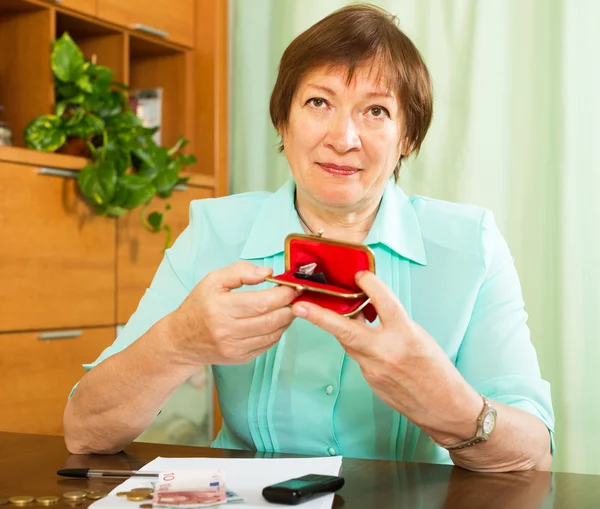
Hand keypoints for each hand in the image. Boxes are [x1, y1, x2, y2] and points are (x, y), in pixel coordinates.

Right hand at [169, 261, 298, 365]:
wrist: (181, 340)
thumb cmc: (198, 306)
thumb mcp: (213, 281)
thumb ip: (240, 271)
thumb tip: (267, 273)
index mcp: (221, 308)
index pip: (261, 303)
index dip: (282, 295)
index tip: (292, 287)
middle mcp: (228, 331)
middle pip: (271, 320)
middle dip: (289, 307)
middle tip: (296, 297)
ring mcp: (235, 348)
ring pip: (273, 334)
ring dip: (286, 320)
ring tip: (288, 307)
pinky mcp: (241, 358)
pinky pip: (268, 345)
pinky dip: (277, 332)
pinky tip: (276, 321)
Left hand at [291, 271, 480, 440]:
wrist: (443, 407)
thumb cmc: (436, 370)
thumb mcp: (419, 336)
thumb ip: (393, 320)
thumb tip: (369, 304)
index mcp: (407, 337)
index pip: (385, 304)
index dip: (372, 285)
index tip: (360, 274)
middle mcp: (387, 353)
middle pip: (347, 329)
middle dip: (319, 317)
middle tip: (299, 305)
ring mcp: (374, 370)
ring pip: (348, 341)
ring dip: (338, 324)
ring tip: (327, 309)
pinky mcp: (370, 380)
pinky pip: (356, 355)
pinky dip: (355, 342)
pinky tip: (358, 335)